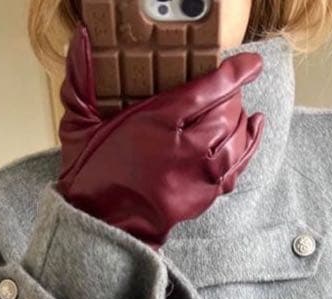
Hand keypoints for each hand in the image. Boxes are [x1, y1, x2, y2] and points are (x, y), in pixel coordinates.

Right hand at [56, 24, 264, 247]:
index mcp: (154, 125)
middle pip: (226, 115)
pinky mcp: (203, 198)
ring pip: (236, 141)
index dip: (233, 75)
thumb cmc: (89, 177)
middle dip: (234, 97)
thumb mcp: (78, 125)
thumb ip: (82, 79)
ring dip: (242, 122)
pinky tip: (254, 129)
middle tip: (231, 86)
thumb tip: (81, 38)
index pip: (205, 92)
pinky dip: (249, 147)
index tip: (250, 64)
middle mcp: (182, 151)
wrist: (100, 228)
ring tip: (239, 108)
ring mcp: (196, 177)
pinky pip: (236, 168)